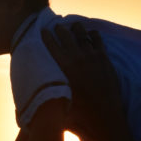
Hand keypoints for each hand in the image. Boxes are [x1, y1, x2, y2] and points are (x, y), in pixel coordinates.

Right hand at [40, 23, 121, 139]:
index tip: (43, 30)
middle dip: (60, 29)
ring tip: (73, 26)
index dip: (46, 36)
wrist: (106, 114)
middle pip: (66, 35)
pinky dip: (92, 34)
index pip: (52, 45)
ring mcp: (92, 56)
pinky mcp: (104, 58)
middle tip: (57, 26)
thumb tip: (35, 96)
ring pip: (82, 33)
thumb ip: (49, 92)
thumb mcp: (59, 100)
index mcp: (65, 67)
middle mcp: (78, 57)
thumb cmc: (80, 113)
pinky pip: (97, 39)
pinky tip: (90, 33)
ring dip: (76, 28)